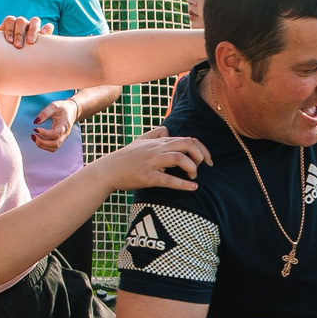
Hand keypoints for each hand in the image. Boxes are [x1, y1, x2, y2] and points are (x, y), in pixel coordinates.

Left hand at [0, 12, 50, 49]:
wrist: (11, 64)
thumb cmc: (2, 52)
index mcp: (9, 25)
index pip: (9, 20)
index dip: (9, 29)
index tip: (9, 42)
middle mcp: (21, 24)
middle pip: (21, 20)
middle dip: (19, 33)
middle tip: (18, 46)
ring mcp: (32, 28)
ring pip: (35, 21)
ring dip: (32, 30)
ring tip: (30, 42)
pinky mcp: (44, 34)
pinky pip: (48, 27)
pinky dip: (46, 29)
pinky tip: (43, 36)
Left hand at [30, 96, 78, 151]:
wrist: (72, 111)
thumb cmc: (62, 108)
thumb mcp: (54, 106)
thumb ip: (45, 113)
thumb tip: (35, 122)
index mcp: (64, 125)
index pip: (55, 134)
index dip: (45, 134)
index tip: (36, 128)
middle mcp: (65, 134)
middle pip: (55, 144)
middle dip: (42, 142)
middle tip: (33, 135)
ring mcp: (63, 138)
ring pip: (54, 148)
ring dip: (42, 146)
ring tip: (34, 137)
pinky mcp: (60, 140)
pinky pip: (53, 148)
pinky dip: (44, 146)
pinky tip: (38, 140)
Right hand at [93, 132, 209, 193]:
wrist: (108, 170)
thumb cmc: (126, 157)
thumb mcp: (140, 140)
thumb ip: (155, 133)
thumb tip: (168, 129)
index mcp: (159, 141)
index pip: (188, 139)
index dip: (202, 149)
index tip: (207, 160)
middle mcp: (157, 149)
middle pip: (187, 144)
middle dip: (201, 155)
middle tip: (203, 167)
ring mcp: (152, 162)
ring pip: (179, 158)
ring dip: (192, 167)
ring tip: (193, 177)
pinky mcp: (148, 176)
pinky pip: (168, 179)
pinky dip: (183, 184)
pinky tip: (193, 188)